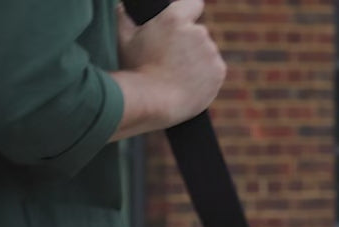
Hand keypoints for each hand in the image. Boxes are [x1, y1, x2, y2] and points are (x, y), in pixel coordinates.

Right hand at [115, 0, 226, 128]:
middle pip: (198, 35)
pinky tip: (189, 88)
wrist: (150, 104)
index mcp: (176, 18)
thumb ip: (124, 18)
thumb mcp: (124, 41)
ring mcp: (210, 52)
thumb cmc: (135, 72)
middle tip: (171, 65)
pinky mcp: (218, 72)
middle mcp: (198, 32)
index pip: (194, 5)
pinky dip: (206, 80)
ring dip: (197, 64)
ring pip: (206, 55)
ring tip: (177, 80)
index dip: (188, 17)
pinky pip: (214, 73)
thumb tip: (120, 6)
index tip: (180, 31)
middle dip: (188, 47)